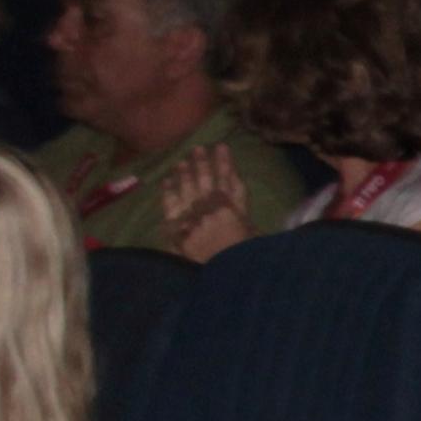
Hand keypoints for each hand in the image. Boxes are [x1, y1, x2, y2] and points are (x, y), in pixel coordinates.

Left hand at [158, 144, 251, 262]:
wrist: (222, 274)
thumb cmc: (243, 256)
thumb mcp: (253, 233)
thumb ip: (245, 214)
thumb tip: (240, 202)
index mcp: (234, 209)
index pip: (229, 180)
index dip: (225, 163)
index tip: (222, 147)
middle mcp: (212, 207)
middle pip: (206, 180)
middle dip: (202, 163)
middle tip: (197, 148)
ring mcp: (193, 215)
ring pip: (188, 188)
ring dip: (184, 173)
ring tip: (182, 161)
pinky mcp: (178, 225)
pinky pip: (171, 204)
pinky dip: (169, 191)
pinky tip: (167, 180)